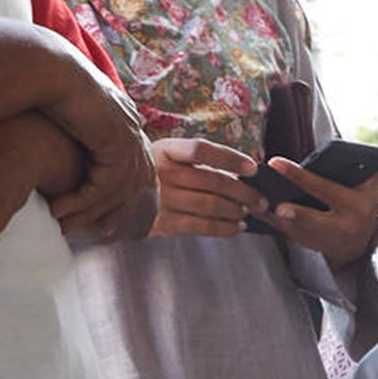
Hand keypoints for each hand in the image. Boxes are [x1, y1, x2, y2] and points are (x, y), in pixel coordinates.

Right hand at [38, 55, 156, 241]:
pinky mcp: (114, 145)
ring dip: (89, 210)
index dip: (121, 190)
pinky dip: (82, 202)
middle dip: (116, 209)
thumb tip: (66, 141)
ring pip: (116, 190)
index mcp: (124, 117)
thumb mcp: (66, 108)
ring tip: (65, 224)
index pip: (133, 163)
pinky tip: (59, 210)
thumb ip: (76, 128)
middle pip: (133, 182)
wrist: (45, 66)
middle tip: (100, 231)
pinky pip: (103, 186)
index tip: (109, 209)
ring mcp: (127, 137)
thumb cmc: (44, 80)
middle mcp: (131, 127)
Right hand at [148, 137, 264, 239]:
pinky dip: (225, 228)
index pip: (202, 150)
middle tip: (260, 200)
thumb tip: (246, 174)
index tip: (253, 168)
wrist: (117, 194)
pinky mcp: (162, 222)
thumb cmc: (156, 172)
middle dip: (245, 193)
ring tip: (247, 212)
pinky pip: (202, 226)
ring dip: (236, 211)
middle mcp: (162, 172)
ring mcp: (161, 198)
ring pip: (211, 205)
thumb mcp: (170, 156)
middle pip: (214, 181)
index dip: (231, 158)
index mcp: (166, 150)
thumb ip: (201, 162)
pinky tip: (236, 227)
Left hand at [259, 137, 377, 268]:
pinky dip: (266, 222)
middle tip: (273, 203)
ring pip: (294, 229)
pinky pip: (283, 234)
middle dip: (294, 213)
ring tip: (250, 200)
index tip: (276, 163)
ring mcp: (321, 239)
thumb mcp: (377, 179)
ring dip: (271, 217)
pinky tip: (249, 209)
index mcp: (356, 207)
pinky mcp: (305, 245)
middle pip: (313, 220)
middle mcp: (341, 226)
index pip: (326, 190)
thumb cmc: (364, 199)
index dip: (301, 177)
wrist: (360, 242)